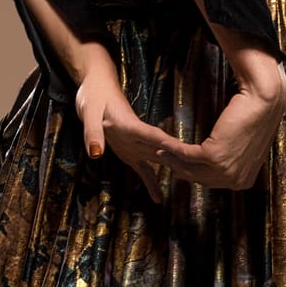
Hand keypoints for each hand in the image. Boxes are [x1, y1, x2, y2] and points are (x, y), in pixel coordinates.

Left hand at [72, 50, 195, 200]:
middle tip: (196, 176)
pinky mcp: (130, 151)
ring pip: (158, 159)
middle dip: (179, 162)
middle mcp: (138, 136)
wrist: (96, 87)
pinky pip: (142, 169)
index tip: (184, 154)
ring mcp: (136, 144)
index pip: (152, 135)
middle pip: (163, 149)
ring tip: (188, 186)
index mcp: (130, 124)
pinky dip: (150, 183)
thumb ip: (92, 133)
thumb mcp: (88, 112)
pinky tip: (158, 199)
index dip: (168, 145)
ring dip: (172, 170)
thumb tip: (96, 154)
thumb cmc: (93, 95)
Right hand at [159, 46, 285, 192]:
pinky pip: (186, 154)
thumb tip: (214, 163)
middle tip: (166, 160)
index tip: (179, 167)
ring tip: (160, 151)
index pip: (212, 182)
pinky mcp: (214, 155)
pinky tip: (163, 143)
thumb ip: (232, 160)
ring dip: (172, 160)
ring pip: (190, 168)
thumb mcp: (245, 148)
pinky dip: (172, 148)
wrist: (263, 102)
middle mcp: (235, 180)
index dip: (194, 175)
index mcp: (244, 181)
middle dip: (179, 169)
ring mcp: (225, 169)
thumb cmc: (256, 119)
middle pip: (199, 179)